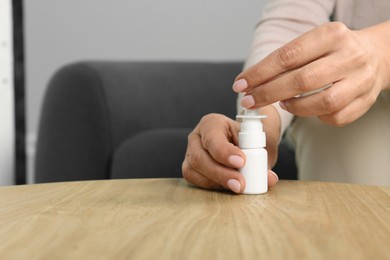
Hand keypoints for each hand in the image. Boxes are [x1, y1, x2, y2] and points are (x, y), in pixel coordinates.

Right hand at [182, 113, 278, 193]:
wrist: (243, 142)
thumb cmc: (249, 140)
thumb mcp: (258, 144)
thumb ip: (263, 160)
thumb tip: (269, 178)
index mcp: (212, 123)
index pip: (212, 138)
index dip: (224, 152)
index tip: (241, 162)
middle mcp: (196, 137)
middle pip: (199, 157)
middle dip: (221, 173)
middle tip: (240, 184)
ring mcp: (190, 153)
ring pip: (193, 170)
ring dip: (216, 181)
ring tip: (237, 187)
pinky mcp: (190, 168)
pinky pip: (194, 180)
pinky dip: (211, 186)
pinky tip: (227, 187)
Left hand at [233, 21, 389, 125]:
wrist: (376, 55)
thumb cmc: (333, 51)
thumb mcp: (312, 44)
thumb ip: (286, 61)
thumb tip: (251, 83)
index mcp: (330, 35)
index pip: (288, 56)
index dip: (260, 73)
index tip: (241, 84)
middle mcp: (348, 56)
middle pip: (302, 80)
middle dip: (269, 93)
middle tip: (249, 101)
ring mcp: (360, 80)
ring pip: (322, 102)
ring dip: (295, 107)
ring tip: (282, 103)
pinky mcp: (365, 100)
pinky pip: (335, 117)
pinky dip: (315, 116)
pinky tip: (308, 109)